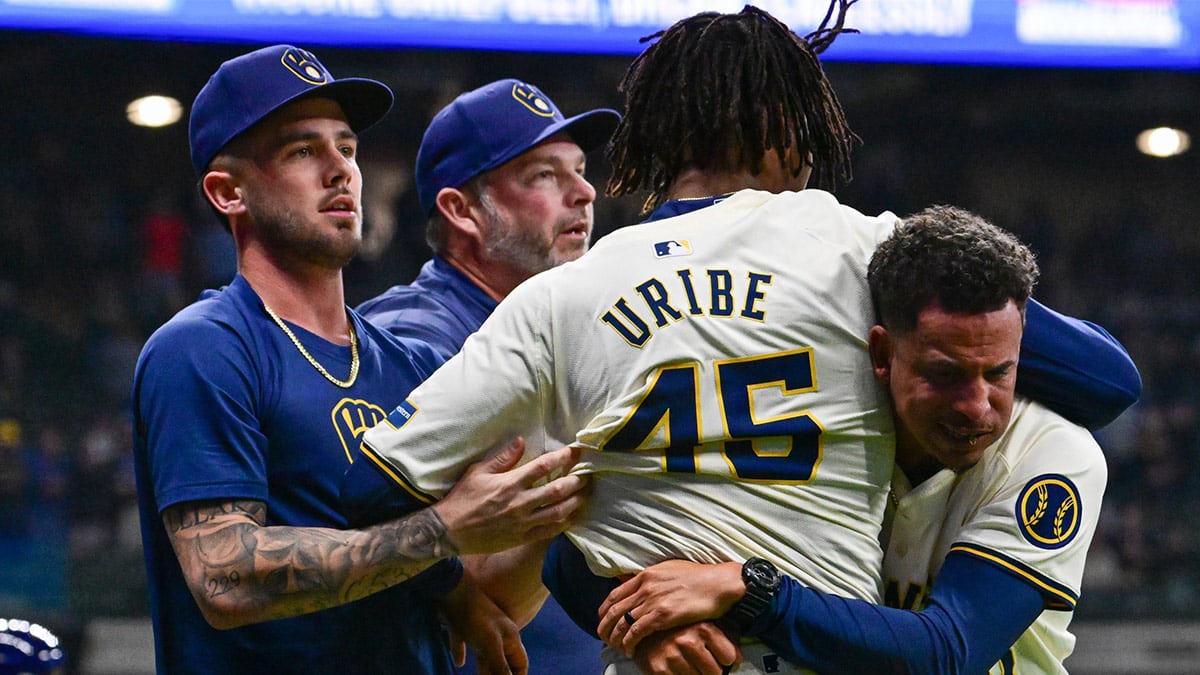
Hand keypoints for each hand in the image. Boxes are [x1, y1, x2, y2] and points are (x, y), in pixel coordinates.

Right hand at [434, 440, 587, 554]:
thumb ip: (503, 458)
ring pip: (558, 512)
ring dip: (575, 502)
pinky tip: (573, 516)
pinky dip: (564, 523)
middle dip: (576, 481)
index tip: (576, 451)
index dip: (563, 457)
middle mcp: (520, 503)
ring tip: (586, 494)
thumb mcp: (478, 472)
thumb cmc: (463, 498)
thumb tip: (522, 440)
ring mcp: (523, 523)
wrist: (450, 531)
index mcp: (510, 483)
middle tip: (588, 474)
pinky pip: (549, 531)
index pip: (543, 467)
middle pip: (557, 490)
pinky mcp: (522, 538)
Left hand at [440, 571, 528, 674]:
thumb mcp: (490, 643)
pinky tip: (459, 662)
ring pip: (486, 654)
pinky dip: (463, 653)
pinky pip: (467, 643)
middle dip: (498, 674)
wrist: (452, 589)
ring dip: (483, 668)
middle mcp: (499, 634)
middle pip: (503, 662)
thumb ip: (500, 665)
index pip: (520, 663)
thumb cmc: (475, 616)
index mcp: (510, 638)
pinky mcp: (466, 626)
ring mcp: (483, 630)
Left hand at [598, 560, 742, 653]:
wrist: (718, 584)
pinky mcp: (662, 615)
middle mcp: (645, 586)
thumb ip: (653, 577)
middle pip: (613, 609)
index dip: (605, 610)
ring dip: (615, 638)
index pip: (614, 594)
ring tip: (616, 647)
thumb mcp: (670, 569)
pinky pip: (636, 632)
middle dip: (605, 626)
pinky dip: (629, 643)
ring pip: (622, 623)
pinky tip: (630, 650)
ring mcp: (652, 600)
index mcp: (645, 575)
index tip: (603, 620)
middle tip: (604, 638)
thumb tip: (640, 581)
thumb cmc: (699, 578)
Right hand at [632, 622, 740, 674]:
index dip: (725, 660)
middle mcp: (688, 641)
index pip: (729, 657)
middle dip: (711, 671)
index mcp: (703, 627)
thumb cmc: (676, 626)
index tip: (720, 658)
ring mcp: (672, 656)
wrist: (641, 627)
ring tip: (688, 663)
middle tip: (702, 663)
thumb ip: (726, 636)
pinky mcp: (659, 669)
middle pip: (715, 672)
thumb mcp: (703, 623)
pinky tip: (677, 668)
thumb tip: (739, 659)